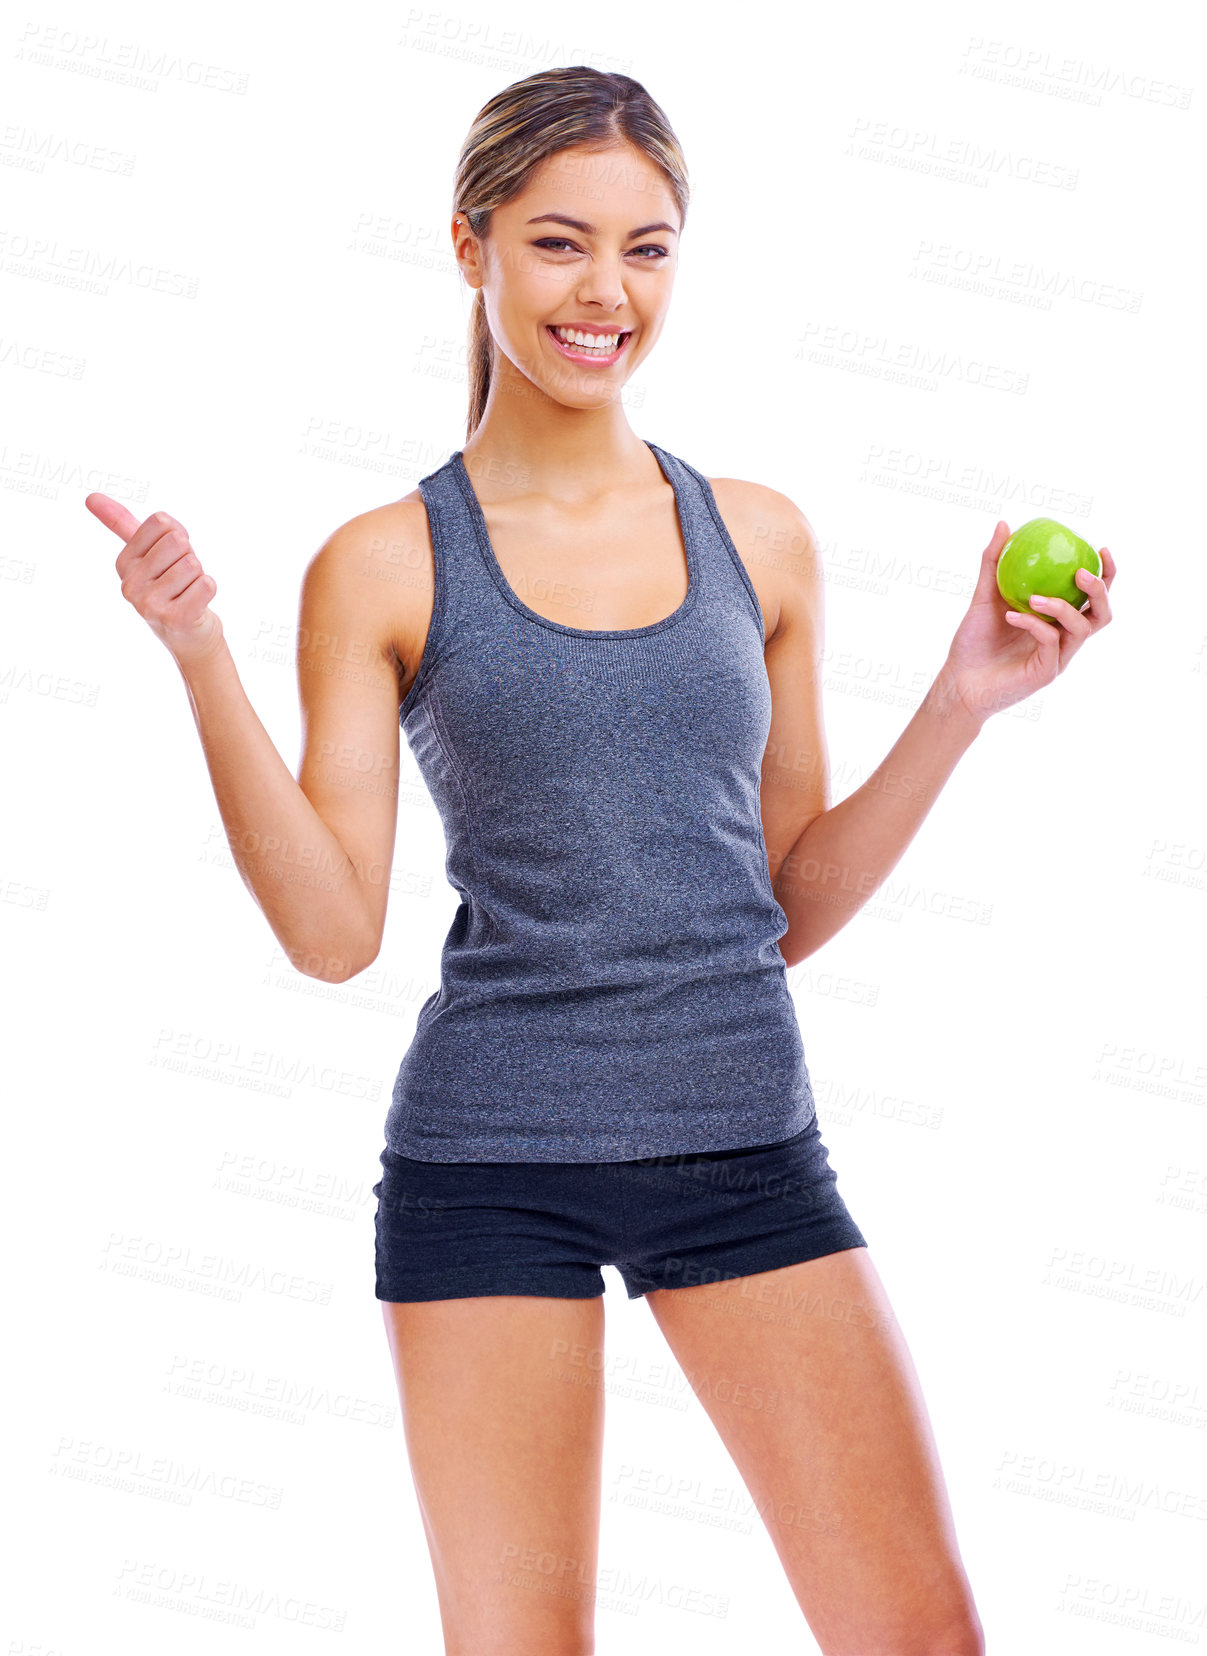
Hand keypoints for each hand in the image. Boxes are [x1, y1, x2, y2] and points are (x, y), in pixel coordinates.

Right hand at [85, 493, 223, 666]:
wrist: (189, 633)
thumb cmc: (171, 585)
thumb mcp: (146, 552)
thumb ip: (122, 524)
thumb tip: (90, 497)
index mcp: (123, 563)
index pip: (162, 522)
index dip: (178, 535)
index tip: (172, 557)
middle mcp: (130, 584)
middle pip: (178, 542)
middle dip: (189, 556)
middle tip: (182, 577)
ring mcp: (149, 604)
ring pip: (193, 564)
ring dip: (199, 576)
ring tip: (187, 592)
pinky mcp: (173, 619)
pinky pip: (206, 584)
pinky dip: (208, 590)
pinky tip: (196, 604)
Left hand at [939, 521, 1115, 726]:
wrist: (958, 681)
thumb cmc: (973, 641)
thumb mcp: (983, 596)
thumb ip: (994, 562)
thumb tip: (1005, 523)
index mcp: (1058, 621)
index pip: (1093, 597)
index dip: (1107, 574)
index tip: (1101, 548)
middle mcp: (1064, 639)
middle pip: (1102, 614)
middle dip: (1099, 590)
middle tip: (1079, 573)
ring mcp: (1058, 658)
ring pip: (1081, 628)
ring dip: (1062, 606)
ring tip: (1034, 597)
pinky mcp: (1045, 673)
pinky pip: (1051, 643)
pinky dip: (1034, 625)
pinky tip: (1011, 615)